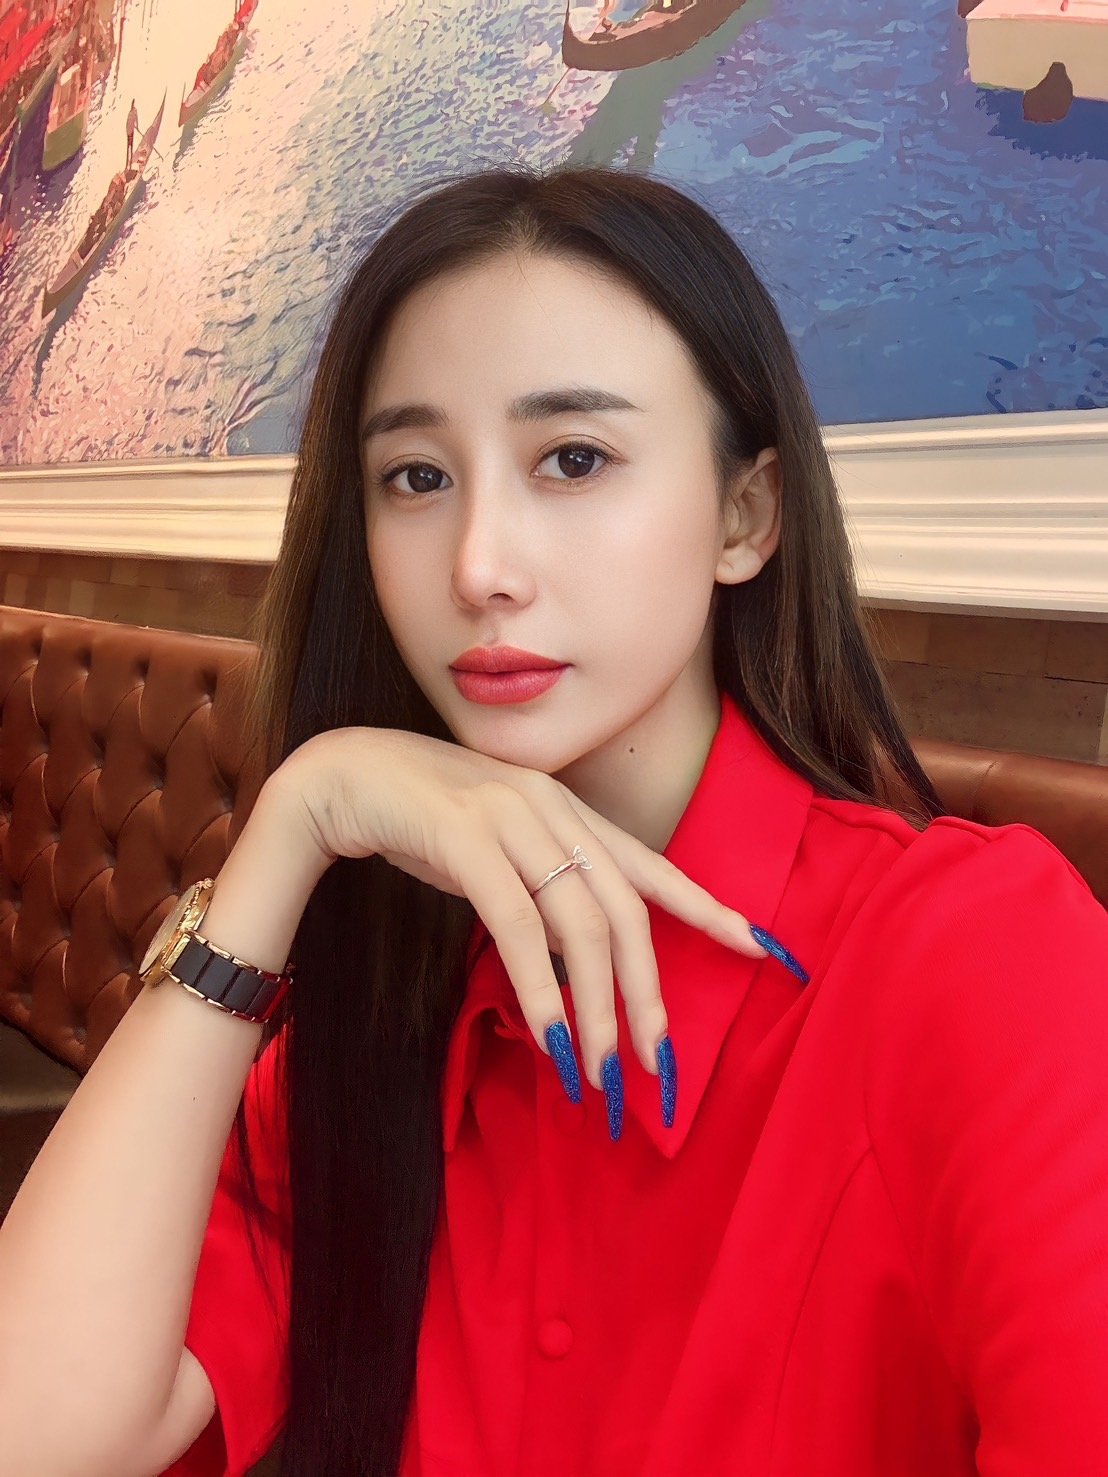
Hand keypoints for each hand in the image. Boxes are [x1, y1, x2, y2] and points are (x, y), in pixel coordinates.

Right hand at [277, 725, 771, 1097]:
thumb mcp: (497, 852)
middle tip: (656, 1062)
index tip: (762, 948)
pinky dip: (539, 986)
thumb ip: (541, 891)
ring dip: (594, 1005)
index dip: (707, 908)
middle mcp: (551, 808)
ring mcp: (509, 816)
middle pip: (624, 910)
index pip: (650, 866)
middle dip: (646, 992)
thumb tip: (576, 964)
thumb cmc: (417, 821)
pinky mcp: (463, 836)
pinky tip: (549, 1036)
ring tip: (598, 1069)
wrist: (339, 777)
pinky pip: (516, 924)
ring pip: (579, 922)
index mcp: (566, 811)